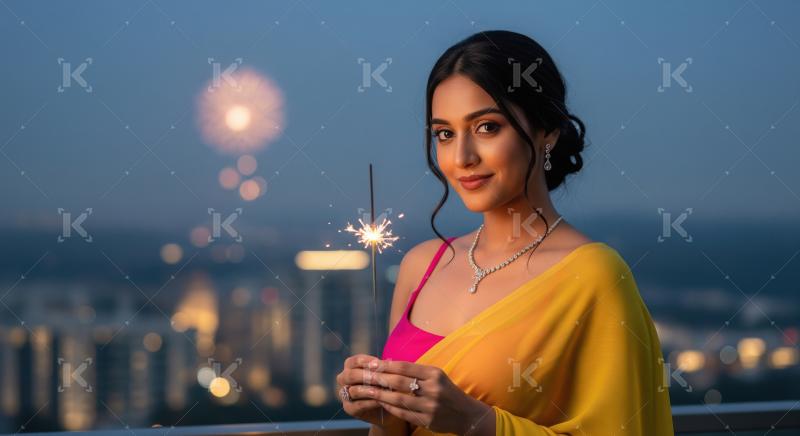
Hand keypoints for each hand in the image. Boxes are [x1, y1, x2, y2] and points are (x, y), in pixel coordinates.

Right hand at [336, 354, 407, 430]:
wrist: (386, 405)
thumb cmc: (384, 383)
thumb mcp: (383, 373)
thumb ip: (381, 368)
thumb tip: (387, 364)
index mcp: (350, 366)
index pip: (354, 361)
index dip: (365, 362)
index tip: (378, 364)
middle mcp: (344, 379)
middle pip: (350, 375)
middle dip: (366, 376)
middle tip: (379, 377)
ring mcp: (344, 394)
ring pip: (353, 391)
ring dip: (368, 390)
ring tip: (380, 390)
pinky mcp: (349, 408)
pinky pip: (357, 405)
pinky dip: (369, 403)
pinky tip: (379, 401)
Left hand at [360, 359, 494, 434]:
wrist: (466, 414)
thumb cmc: (446, 390)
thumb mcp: (436, 375)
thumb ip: (415, 371)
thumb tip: (388, 364)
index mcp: (434, 374)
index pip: (405, 367)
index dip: (386, 365)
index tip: (372, 364)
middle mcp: (433, 389)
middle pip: (399, 382)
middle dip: (379, 379)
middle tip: (365, 377)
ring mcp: (430, 406)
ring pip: (399, 399)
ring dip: (381, 394)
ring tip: (368, 391)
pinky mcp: (426, 420)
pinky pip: (403, 413)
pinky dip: (390, 407)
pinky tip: (381, 402)